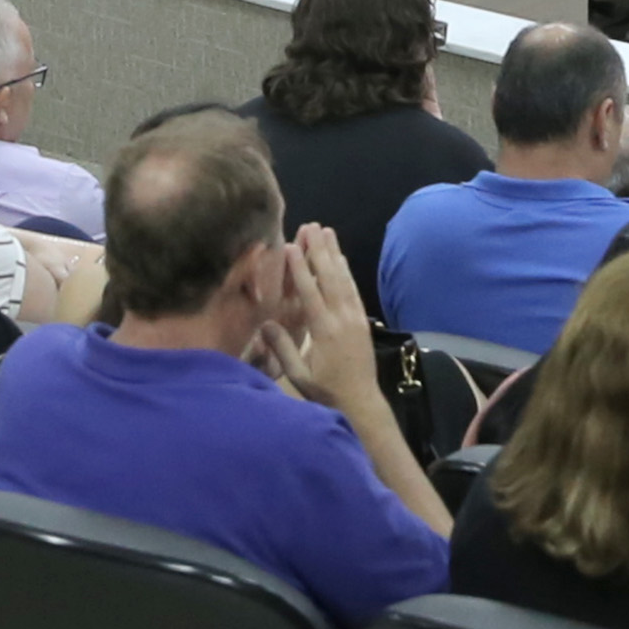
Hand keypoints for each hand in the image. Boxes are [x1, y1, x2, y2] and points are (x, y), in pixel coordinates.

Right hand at [276, 224, 383, 410]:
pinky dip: (346, 272)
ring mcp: (355, 318)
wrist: (361, 401)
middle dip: (319, 250)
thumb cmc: (325, 391)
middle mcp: (342, 319)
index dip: (299, 269)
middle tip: (311, 226)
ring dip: (334, 254)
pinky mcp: (362, 321)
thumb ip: (283, 349)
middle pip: (329, 278)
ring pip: (343, 279)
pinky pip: (353, 290)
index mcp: (323, 331)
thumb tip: (265, 323)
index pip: (309, 293)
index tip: (290, 246)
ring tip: (327, 231)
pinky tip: (341, 258)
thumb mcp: (298, 376)